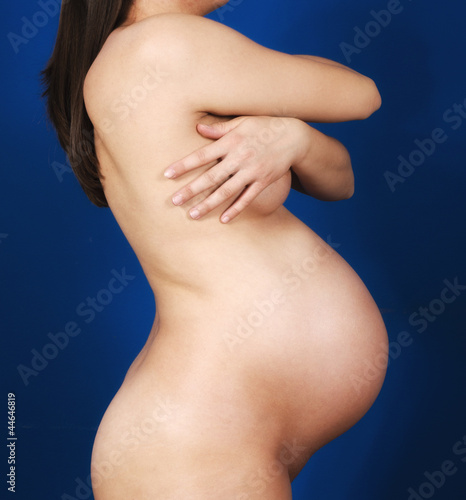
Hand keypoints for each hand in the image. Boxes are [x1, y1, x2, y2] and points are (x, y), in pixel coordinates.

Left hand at [164, 116, 304, 222]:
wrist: (294, 137)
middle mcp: (239, 158)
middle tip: (173, 201)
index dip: (184, 165)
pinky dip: (236, 209)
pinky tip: (223, 220)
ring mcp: (251, 172)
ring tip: (192, 215)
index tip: (167, 175)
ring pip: (226, 191)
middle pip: (211, 177)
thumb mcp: (242, 122)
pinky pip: (247, 198)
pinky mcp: (263, 182)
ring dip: (208, 204)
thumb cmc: (264, 127)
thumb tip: (198, 128)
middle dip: (191, 190)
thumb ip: (219, 129)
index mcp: (230, 142)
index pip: (202, 155)